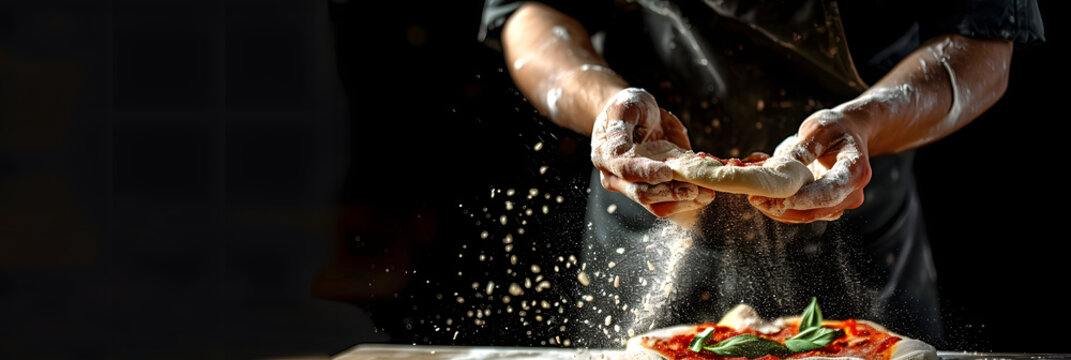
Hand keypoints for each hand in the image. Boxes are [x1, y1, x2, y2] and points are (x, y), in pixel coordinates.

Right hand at [591, 88, 714, 216]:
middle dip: (670, 192)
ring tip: (706, 193)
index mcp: (605, 156)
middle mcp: (616, 177)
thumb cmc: (629, 108)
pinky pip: (669, 204)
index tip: (669, 171)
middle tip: (695, 188)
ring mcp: (635, 187)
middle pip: (642, 193)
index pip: (625, 169)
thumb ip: (621, 125)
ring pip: (657, 204)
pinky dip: (688, 202)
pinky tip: (704, 192)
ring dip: (683, 202)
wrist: (636, 117)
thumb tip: (621, 147)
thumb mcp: (625, 107)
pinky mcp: (653, 191)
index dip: (647, 172)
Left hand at [748, 110, 871, 222]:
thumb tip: (778, 168)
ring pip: (805, 216)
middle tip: (755, 197)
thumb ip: (802, 149)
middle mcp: (851, 194)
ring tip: (754, 196)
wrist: (849, 134)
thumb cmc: (835, 128)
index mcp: (855, 171)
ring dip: (778, 210)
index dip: (805, 198)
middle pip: (816, 210)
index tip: (780, 200)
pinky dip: (780, 207)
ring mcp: (839, 203)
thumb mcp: (818, 129)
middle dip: (783, 207)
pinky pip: (801, 214)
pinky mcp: (825, 208)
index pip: (830, 191)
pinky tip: (763, 195)